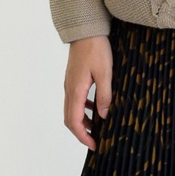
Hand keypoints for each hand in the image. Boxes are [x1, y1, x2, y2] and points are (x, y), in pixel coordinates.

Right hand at [65, 35, 112, 149]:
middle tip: (95, 141)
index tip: (94, 145)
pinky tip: (96, 108)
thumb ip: (104, 95)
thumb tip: (103, 116)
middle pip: (69, 119)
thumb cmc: (96, 49)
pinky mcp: (73, 79)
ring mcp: (70, 84)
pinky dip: (83, 109)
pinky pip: (75, 100)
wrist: (86, 31)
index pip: (74, 121)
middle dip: (81, 133)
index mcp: (75, 90)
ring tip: (98, 128)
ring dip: (82, 121)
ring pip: (71, 110)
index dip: (83, 136)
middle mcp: (69, 89)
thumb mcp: (105, 73)